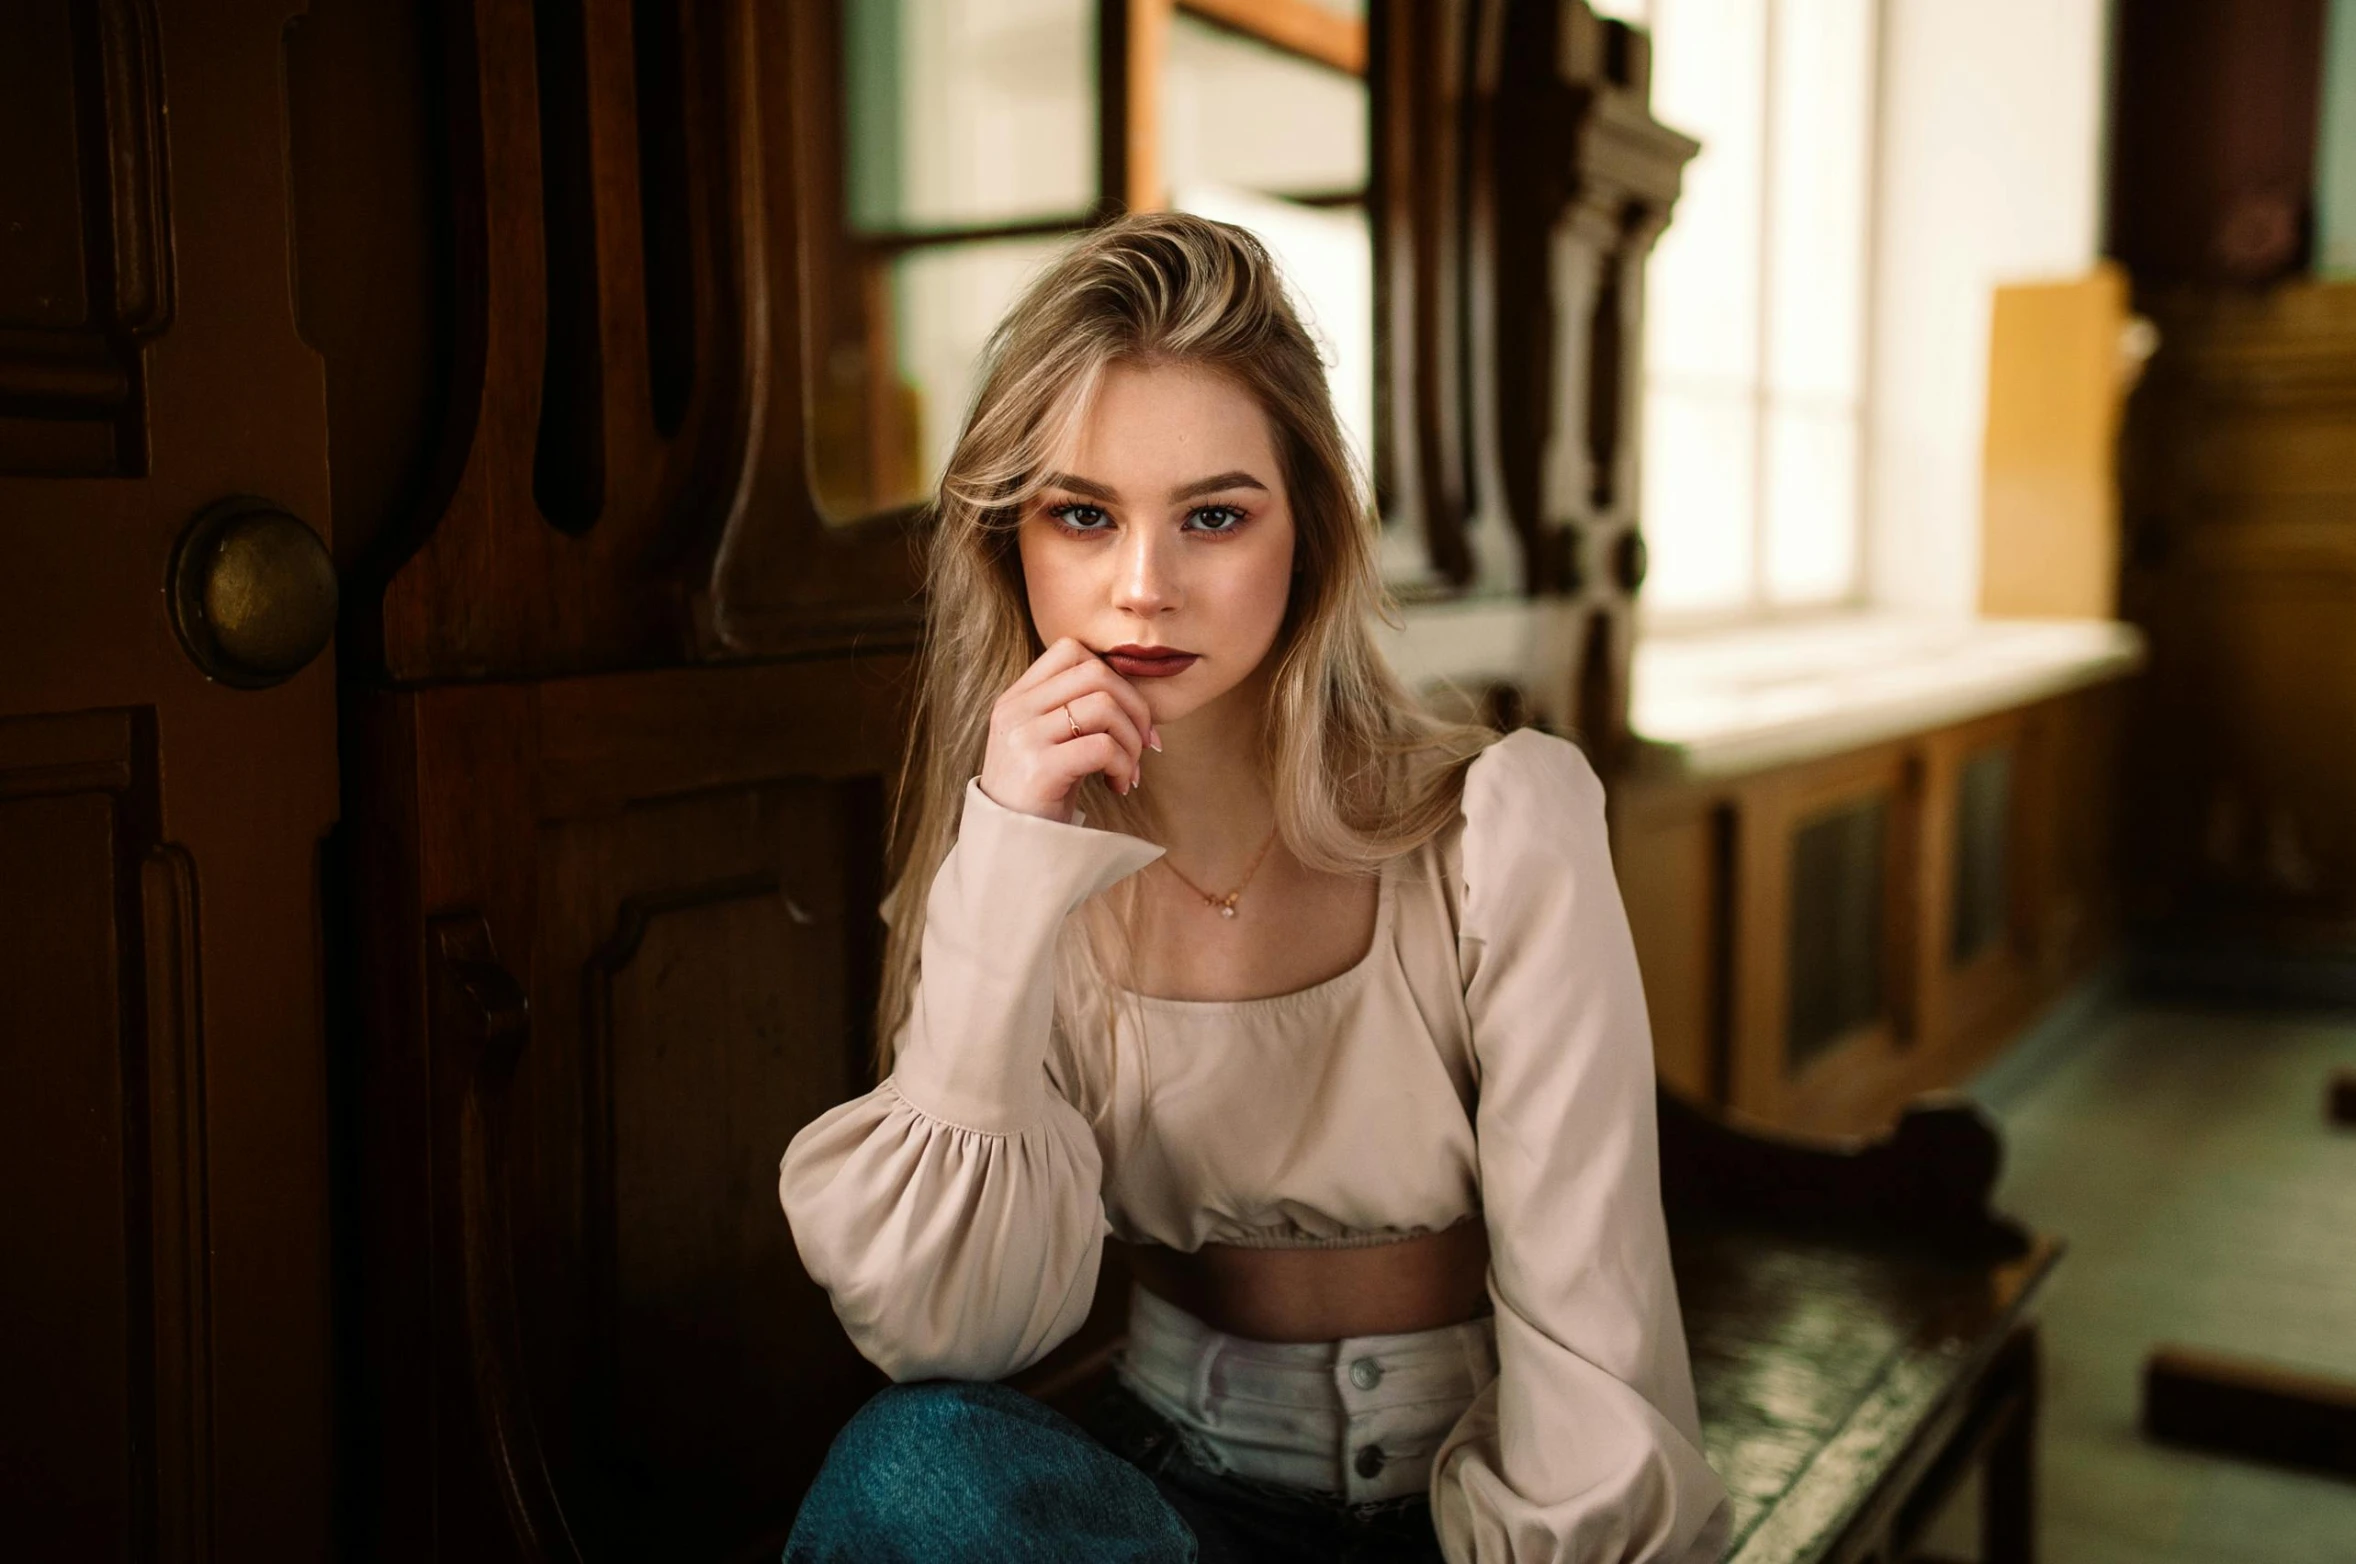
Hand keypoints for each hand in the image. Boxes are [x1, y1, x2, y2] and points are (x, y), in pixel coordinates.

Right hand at [979, 637, 1162, 822]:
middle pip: (1096, 673)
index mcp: (1016, 698)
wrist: (1013, 848)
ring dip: (1131, 740)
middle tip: (1143, 745)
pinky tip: (1118, 785)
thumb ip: (1075, 710)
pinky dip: (1123, 764)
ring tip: (1128, 770)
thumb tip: (1137, 697)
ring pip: (1104, 706)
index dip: (1114, 676)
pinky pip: (1102, 746)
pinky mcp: (1039, 768)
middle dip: (1135, 707)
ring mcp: (1023, 738)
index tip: (1130, 714)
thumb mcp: (1050, 742)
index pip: (1071, 650)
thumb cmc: (1042, 795)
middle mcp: (1015, 710)